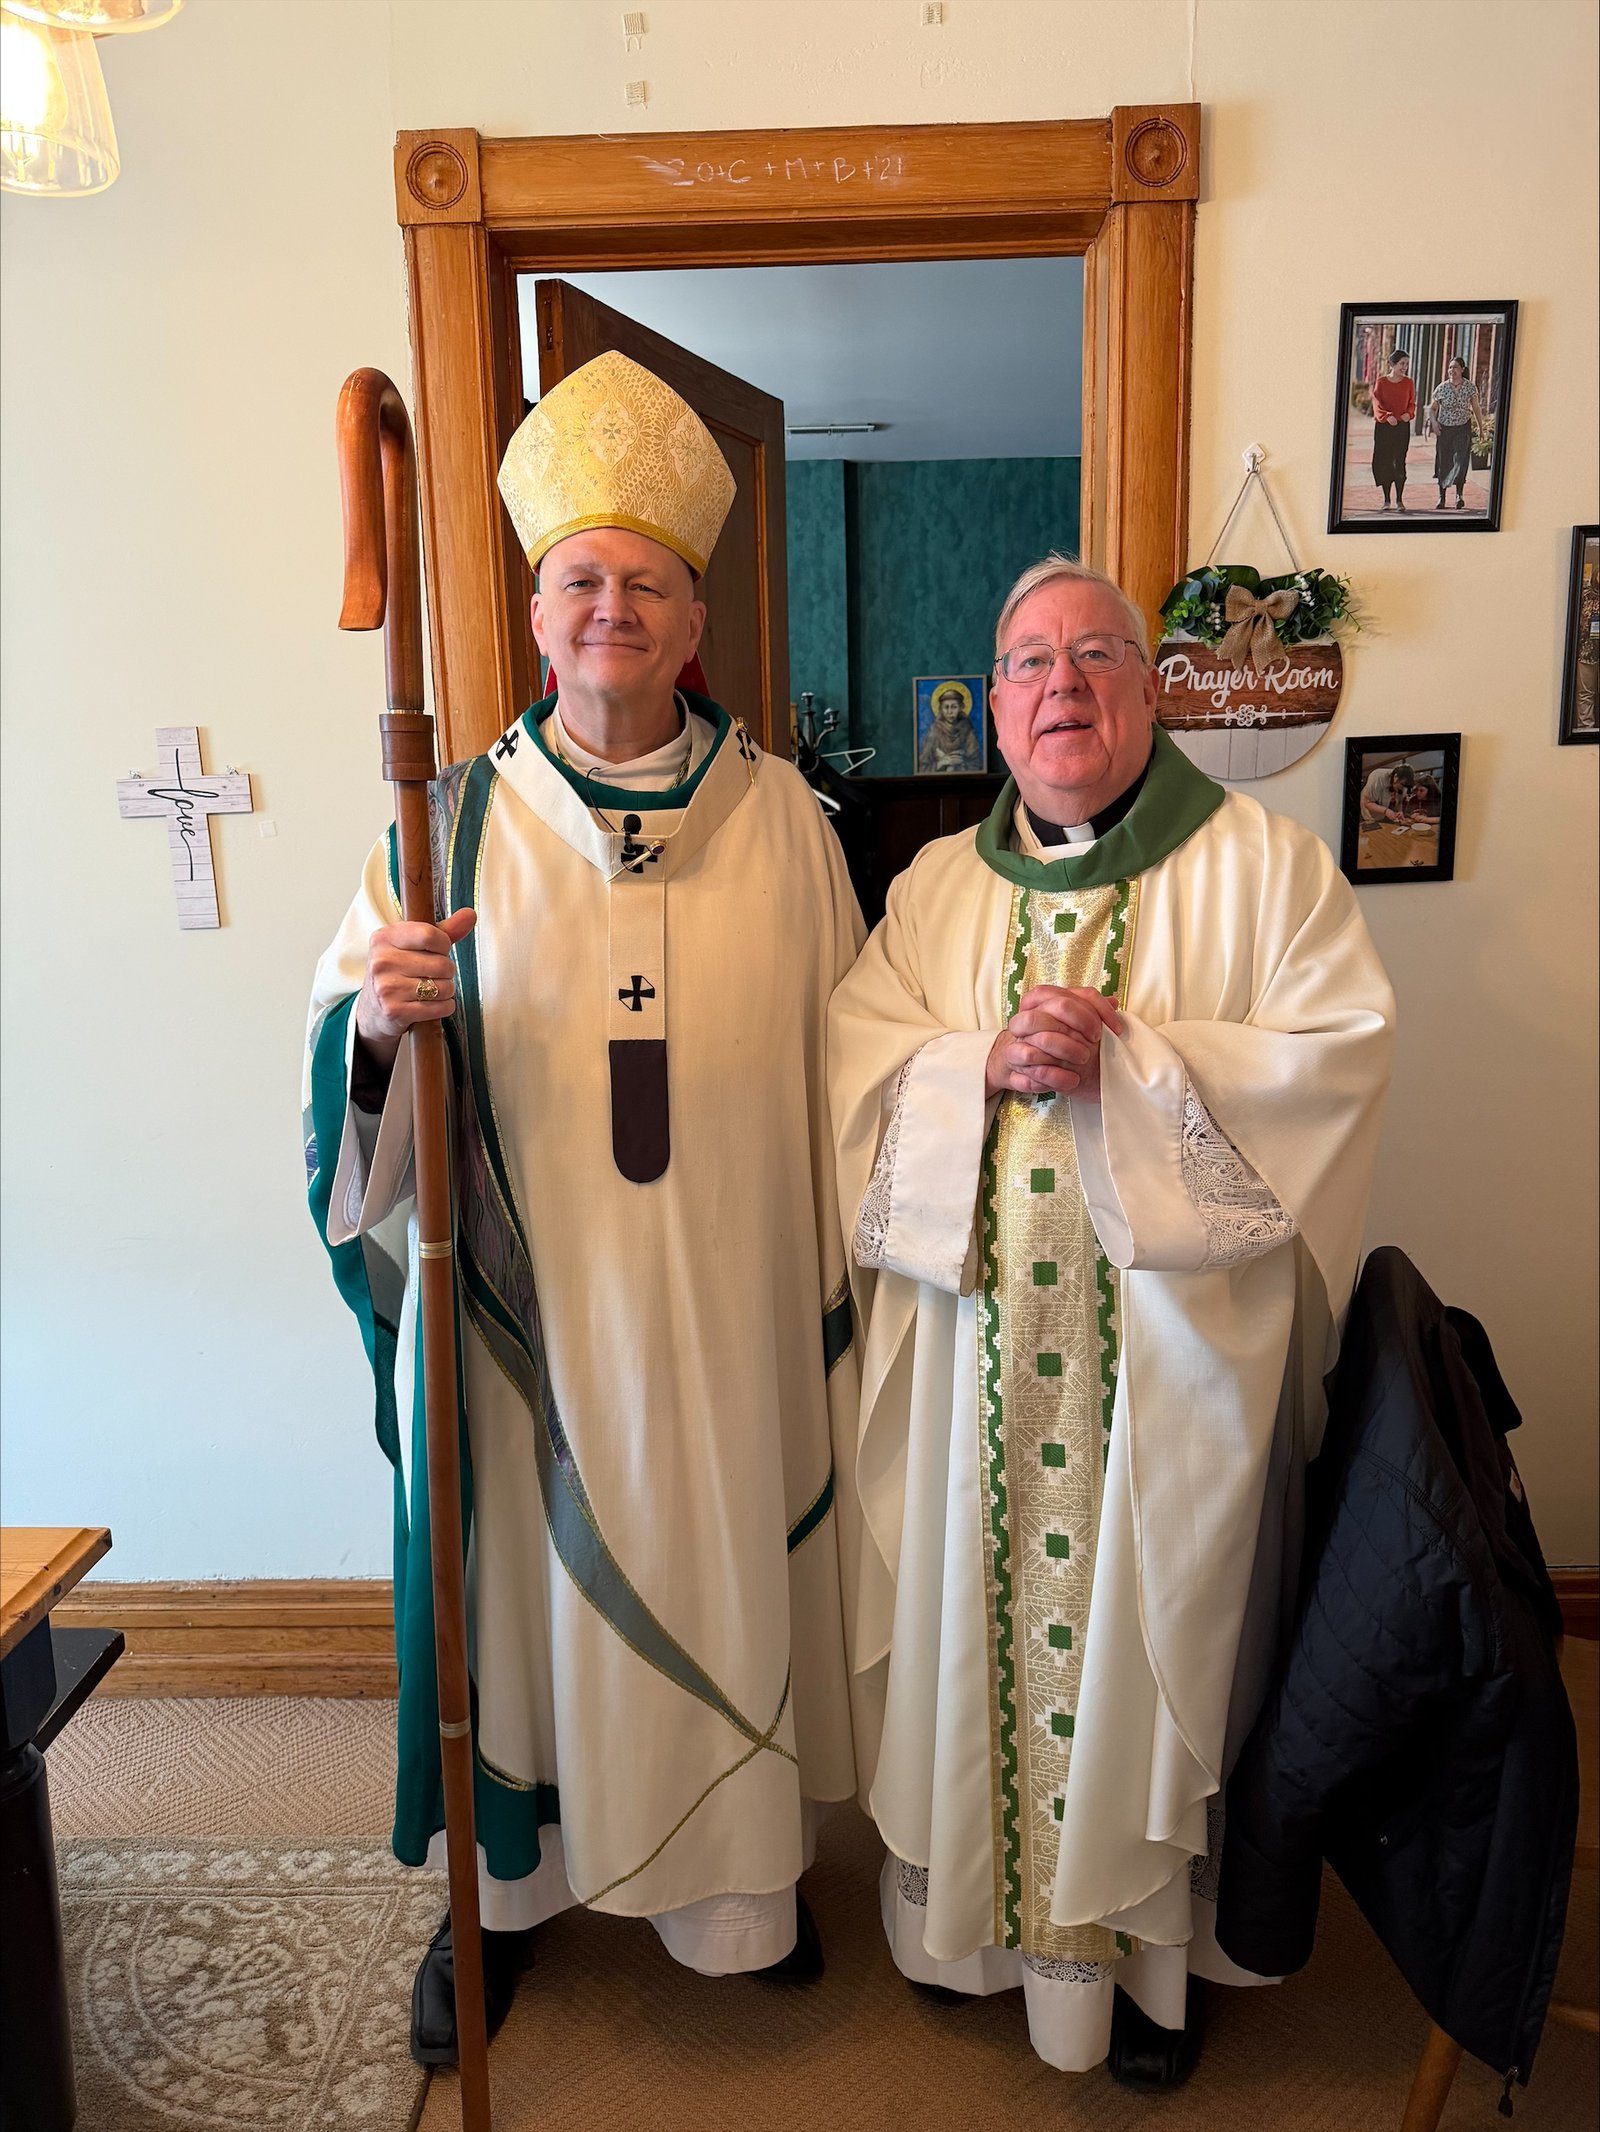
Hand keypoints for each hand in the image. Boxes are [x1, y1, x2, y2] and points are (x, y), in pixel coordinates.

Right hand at [355, 906, 476, 1066]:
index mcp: (385, 937)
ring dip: (446, 991)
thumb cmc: (399, 971)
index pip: (430, 935)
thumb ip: (444, 930)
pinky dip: (444, 1007)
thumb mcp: (415, 945)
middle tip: (434, 975)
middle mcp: (382, 961)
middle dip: (447, 971)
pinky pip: (439, 1008)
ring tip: (432, 990)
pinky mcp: (394, 1011)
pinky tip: (433, 1004)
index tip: (439, 951)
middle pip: (441, 964)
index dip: (444, 945)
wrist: (374, 1009)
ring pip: (443, 987)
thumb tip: (470, 914)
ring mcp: (386, 987)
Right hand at [985, 984, 1122, 1100]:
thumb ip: (1089, 1009)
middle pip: (1057, 1007)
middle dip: (1082, 1021)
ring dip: (1068, 1048)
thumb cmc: (1053, 1041)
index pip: (1069, 994)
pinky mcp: (1015, 1069)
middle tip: (1096, 1040)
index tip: (1113, 1027)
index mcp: (1041, 1002)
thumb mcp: (1072, 1023)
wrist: (1021, 1065)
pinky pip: (1035, 1071)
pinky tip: (1072, 1081)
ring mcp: (1019, 1043)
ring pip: (1042, 1038)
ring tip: (1084, 1060)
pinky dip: (1056, 1077)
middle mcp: (1028, 1018)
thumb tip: (1113, 1002)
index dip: (1095, 1008)